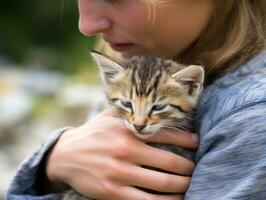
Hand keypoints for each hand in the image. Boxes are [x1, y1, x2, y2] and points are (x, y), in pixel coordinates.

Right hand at [46, 109, 197, 199]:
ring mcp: (120, 173)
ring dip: (181, 186)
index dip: (187, 139)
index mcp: (127, 130)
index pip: (166, 134)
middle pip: (170, 161)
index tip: (197, 143)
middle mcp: (126, 150)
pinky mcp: (113, 192)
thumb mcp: (109, 116)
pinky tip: (174, 199)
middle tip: (195, 169)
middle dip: (188, 168)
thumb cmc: (93, 134)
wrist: (66, 155)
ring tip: (189, 184)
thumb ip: (130, 112)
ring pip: (162, 184)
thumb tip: (154, 109)